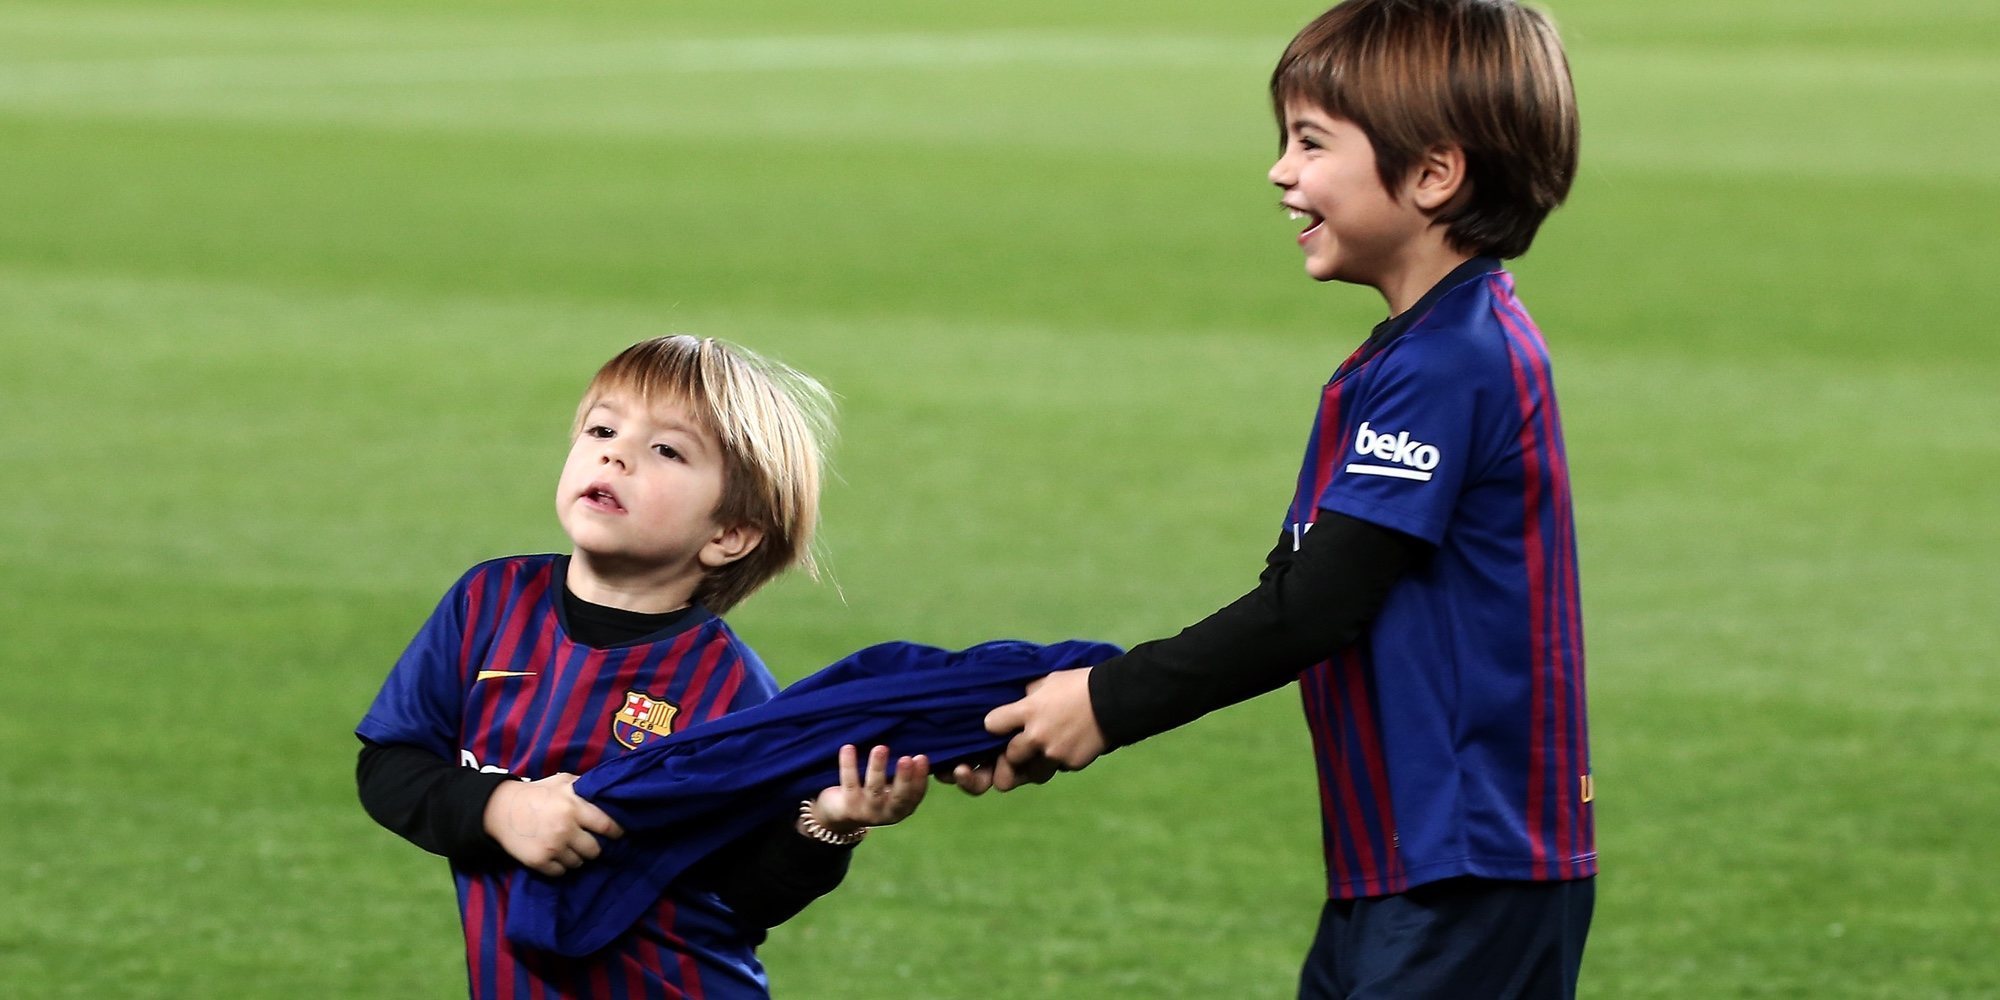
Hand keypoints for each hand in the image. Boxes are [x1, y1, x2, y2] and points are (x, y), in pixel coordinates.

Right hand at [483, 772, 624, 876]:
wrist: (501, 809)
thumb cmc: (537, 793)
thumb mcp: (562, 781)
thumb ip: (584, 787)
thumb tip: (609, 793)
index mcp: (573, 807)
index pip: (607, 826)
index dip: (616, 832)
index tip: (618, 835)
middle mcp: (565, 828)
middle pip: (595, 850)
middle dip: (592, 846)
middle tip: (586, 841)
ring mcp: (552, 847)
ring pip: (578, 863)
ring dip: (576, 857)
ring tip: (567, 846)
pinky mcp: (539, 862)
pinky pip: (561, 872)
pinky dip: (560, 866)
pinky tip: (555, 854)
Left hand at [807, 744, 929, 835]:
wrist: (840, 813)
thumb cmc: (874, 792)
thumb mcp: (891, 787)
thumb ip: (904, 773)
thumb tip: (916, 748)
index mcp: (903, 808)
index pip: (916, 794)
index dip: (920, 777)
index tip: (921, 757)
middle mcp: (887, 813)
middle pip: (899, 796)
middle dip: (904, 777)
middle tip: (906, 758)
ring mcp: (867, 812)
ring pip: (874, 789)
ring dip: (878, 768)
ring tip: (880, 748)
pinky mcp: (847, 807)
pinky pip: (849, 783)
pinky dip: (849, 765)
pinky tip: (848, 748)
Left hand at [976, 667, 1106, 792]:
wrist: (1116, 699)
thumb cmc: (1080, 684)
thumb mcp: (1047, 681)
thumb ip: (1028, 695)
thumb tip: (1017, 702)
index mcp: (1028, 710)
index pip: (992, 725)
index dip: (996, 724)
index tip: (1002, 724)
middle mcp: (1037, 736)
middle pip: (1009, 757)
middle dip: (1013, 752)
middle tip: (1022, 744)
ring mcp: (1055, 753)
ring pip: (1032, 772)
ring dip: (1034, 763)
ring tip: (1044, 750)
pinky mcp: (1071, 764)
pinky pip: (1057, 768)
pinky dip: (1060, 760)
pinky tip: (1069, 745)